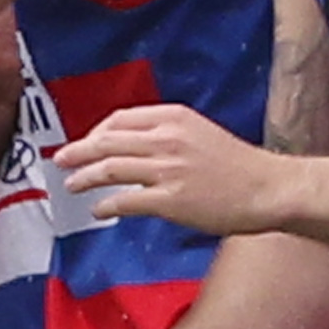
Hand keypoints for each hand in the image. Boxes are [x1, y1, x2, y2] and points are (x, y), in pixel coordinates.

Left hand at [60, 101, 288, 237]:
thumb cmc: (238, 165)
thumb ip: (167, 135)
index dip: (95, 133)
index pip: (120, 120)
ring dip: (84, 178)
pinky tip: (99, 211)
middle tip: (60, 161)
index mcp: (173, 118)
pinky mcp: (171, 200)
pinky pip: (126, 201)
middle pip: (107, 141)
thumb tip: (133, 148)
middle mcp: (167, 139)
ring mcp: (168, 170)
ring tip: (71, 186)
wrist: (267, 188)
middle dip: (77, 151)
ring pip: (110, 169)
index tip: (86, 144)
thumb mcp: (199, 133)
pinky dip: (106, 205)